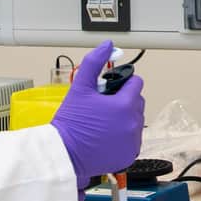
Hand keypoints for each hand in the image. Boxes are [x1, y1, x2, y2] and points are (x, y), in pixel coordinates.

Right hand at [50, 42, 145, 179]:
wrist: (64, 154)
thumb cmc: (71, 123)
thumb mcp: (80, 88)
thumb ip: (94, 63)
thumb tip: (106, 46)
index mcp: (125, 105)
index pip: (136, 83)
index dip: (122, 83)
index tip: (108, 90)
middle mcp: (133, 123)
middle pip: (136, 101)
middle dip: (123, 100)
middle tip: (102, 106)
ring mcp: (133, 141)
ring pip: (135, 120)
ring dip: (124, 118)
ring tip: (102, 122)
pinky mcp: (129, 155)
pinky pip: (132, 139)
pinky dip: (123, 136)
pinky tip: (106, 136)